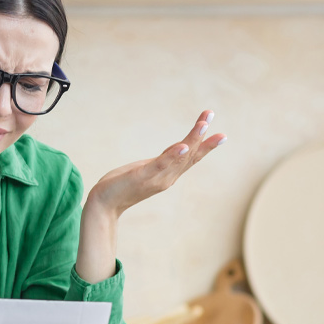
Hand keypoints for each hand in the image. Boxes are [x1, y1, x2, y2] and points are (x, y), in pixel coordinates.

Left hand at [89, 110, 225, 216]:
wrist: (104, 204)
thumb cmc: (123, 186)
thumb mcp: (147, 170)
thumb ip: (163, 162)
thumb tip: (178, 150)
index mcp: (168, 174)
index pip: (191, 156)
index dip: (204, 144)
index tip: (219, 131)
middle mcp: (167, 177)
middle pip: (190, 155)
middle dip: (204, 138)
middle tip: (214, 120)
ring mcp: (156, 178)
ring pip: (179, 157)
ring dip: (192, 140)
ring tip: (203, 125)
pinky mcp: (141, 177)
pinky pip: (160, 165)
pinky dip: (173, 156)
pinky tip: (182, 146)